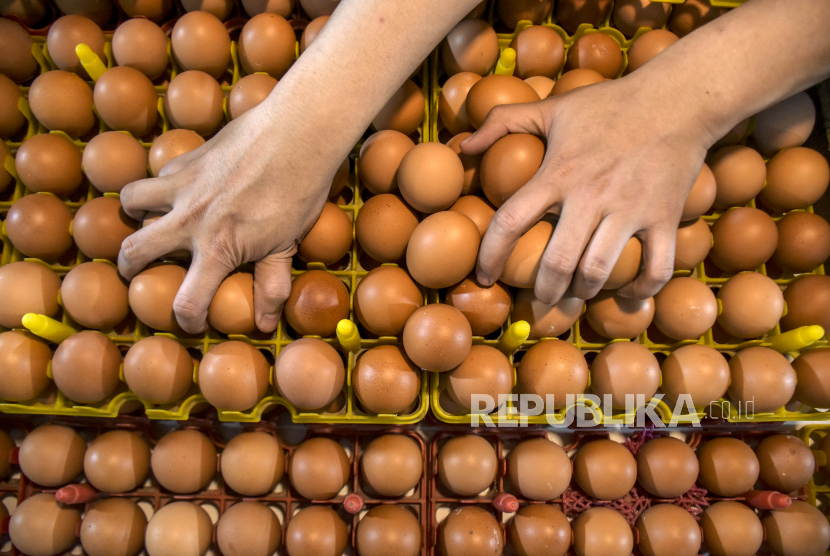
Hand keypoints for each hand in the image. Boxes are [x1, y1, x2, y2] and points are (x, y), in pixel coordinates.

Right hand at [118, 106, 341, 333]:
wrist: (297, 135)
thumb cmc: (298, 193)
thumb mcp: (287, 246)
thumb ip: (271, 286)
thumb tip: (264, 323)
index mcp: (217, 249)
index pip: (186, 301)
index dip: (187, 320)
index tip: (194, 321)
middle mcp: (190, 220)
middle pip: (133, 252)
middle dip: (129, 268)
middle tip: (137, 271)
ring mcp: (183, 186)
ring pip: (131, 201)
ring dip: (134, 215)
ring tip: (147, 220)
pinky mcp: (186, 159)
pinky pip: (158, 174)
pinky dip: (159, 185)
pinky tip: (178, 189)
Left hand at [461, 77, 714, 304]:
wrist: (678, 99)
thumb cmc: (609, 105)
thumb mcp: (552, 106)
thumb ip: (503, 123)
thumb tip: (462, 146)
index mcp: (558, 172)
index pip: (511, 221)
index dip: (491, 255)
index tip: (484, 276)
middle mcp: (591, 195)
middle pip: (558, 262)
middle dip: (544, 290)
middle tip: (541, 297)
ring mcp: (630, 209)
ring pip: (600, 271)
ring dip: (585, 291)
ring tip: (578, 293)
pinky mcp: (664, 217)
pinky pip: (655, 268)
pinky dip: (642, 290)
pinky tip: (629, 293)